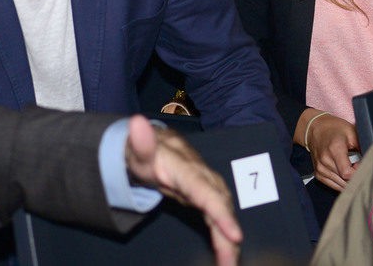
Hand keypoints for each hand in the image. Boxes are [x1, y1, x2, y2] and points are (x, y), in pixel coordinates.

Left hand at [124, 115, 241, 265]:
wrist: (152, 146)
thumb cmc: (143, 151)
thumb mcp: (137, 149)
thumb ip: (139, 141)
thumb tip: (137, 122)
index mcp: (185, 167)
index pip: (205, 191)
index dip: (221, 213)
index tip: (236, 236)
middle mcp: (202, 175)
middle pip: (220, 205)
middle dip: (229, 235)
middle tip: (230, 265)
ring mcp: (206, 184)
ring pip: (223, 211)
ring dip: (229, 239)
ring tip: (229, 264)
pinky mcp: (206, 194)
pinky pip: (218, 215)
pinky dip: (224, 235)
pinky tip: (226, 253)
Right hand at [303, 113, 358, 191]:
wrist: (315, 129)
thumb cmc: (335, 129)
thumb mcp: (352, 132)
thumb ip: (363, 146)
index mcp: (334, 149)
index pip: (347, 173)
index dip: (358, 173)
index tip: (361, 165)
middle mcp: (325, 161)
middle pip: (344, 181)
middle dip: (355, 177)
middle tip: (358, 167)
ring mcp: (320, 169)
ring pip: (340, 186)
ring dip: (349, 181)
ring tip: (351, 168)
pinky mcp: (318, 174)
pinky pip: (333, 186)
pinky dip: (342, 183)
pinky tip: (345, 174)